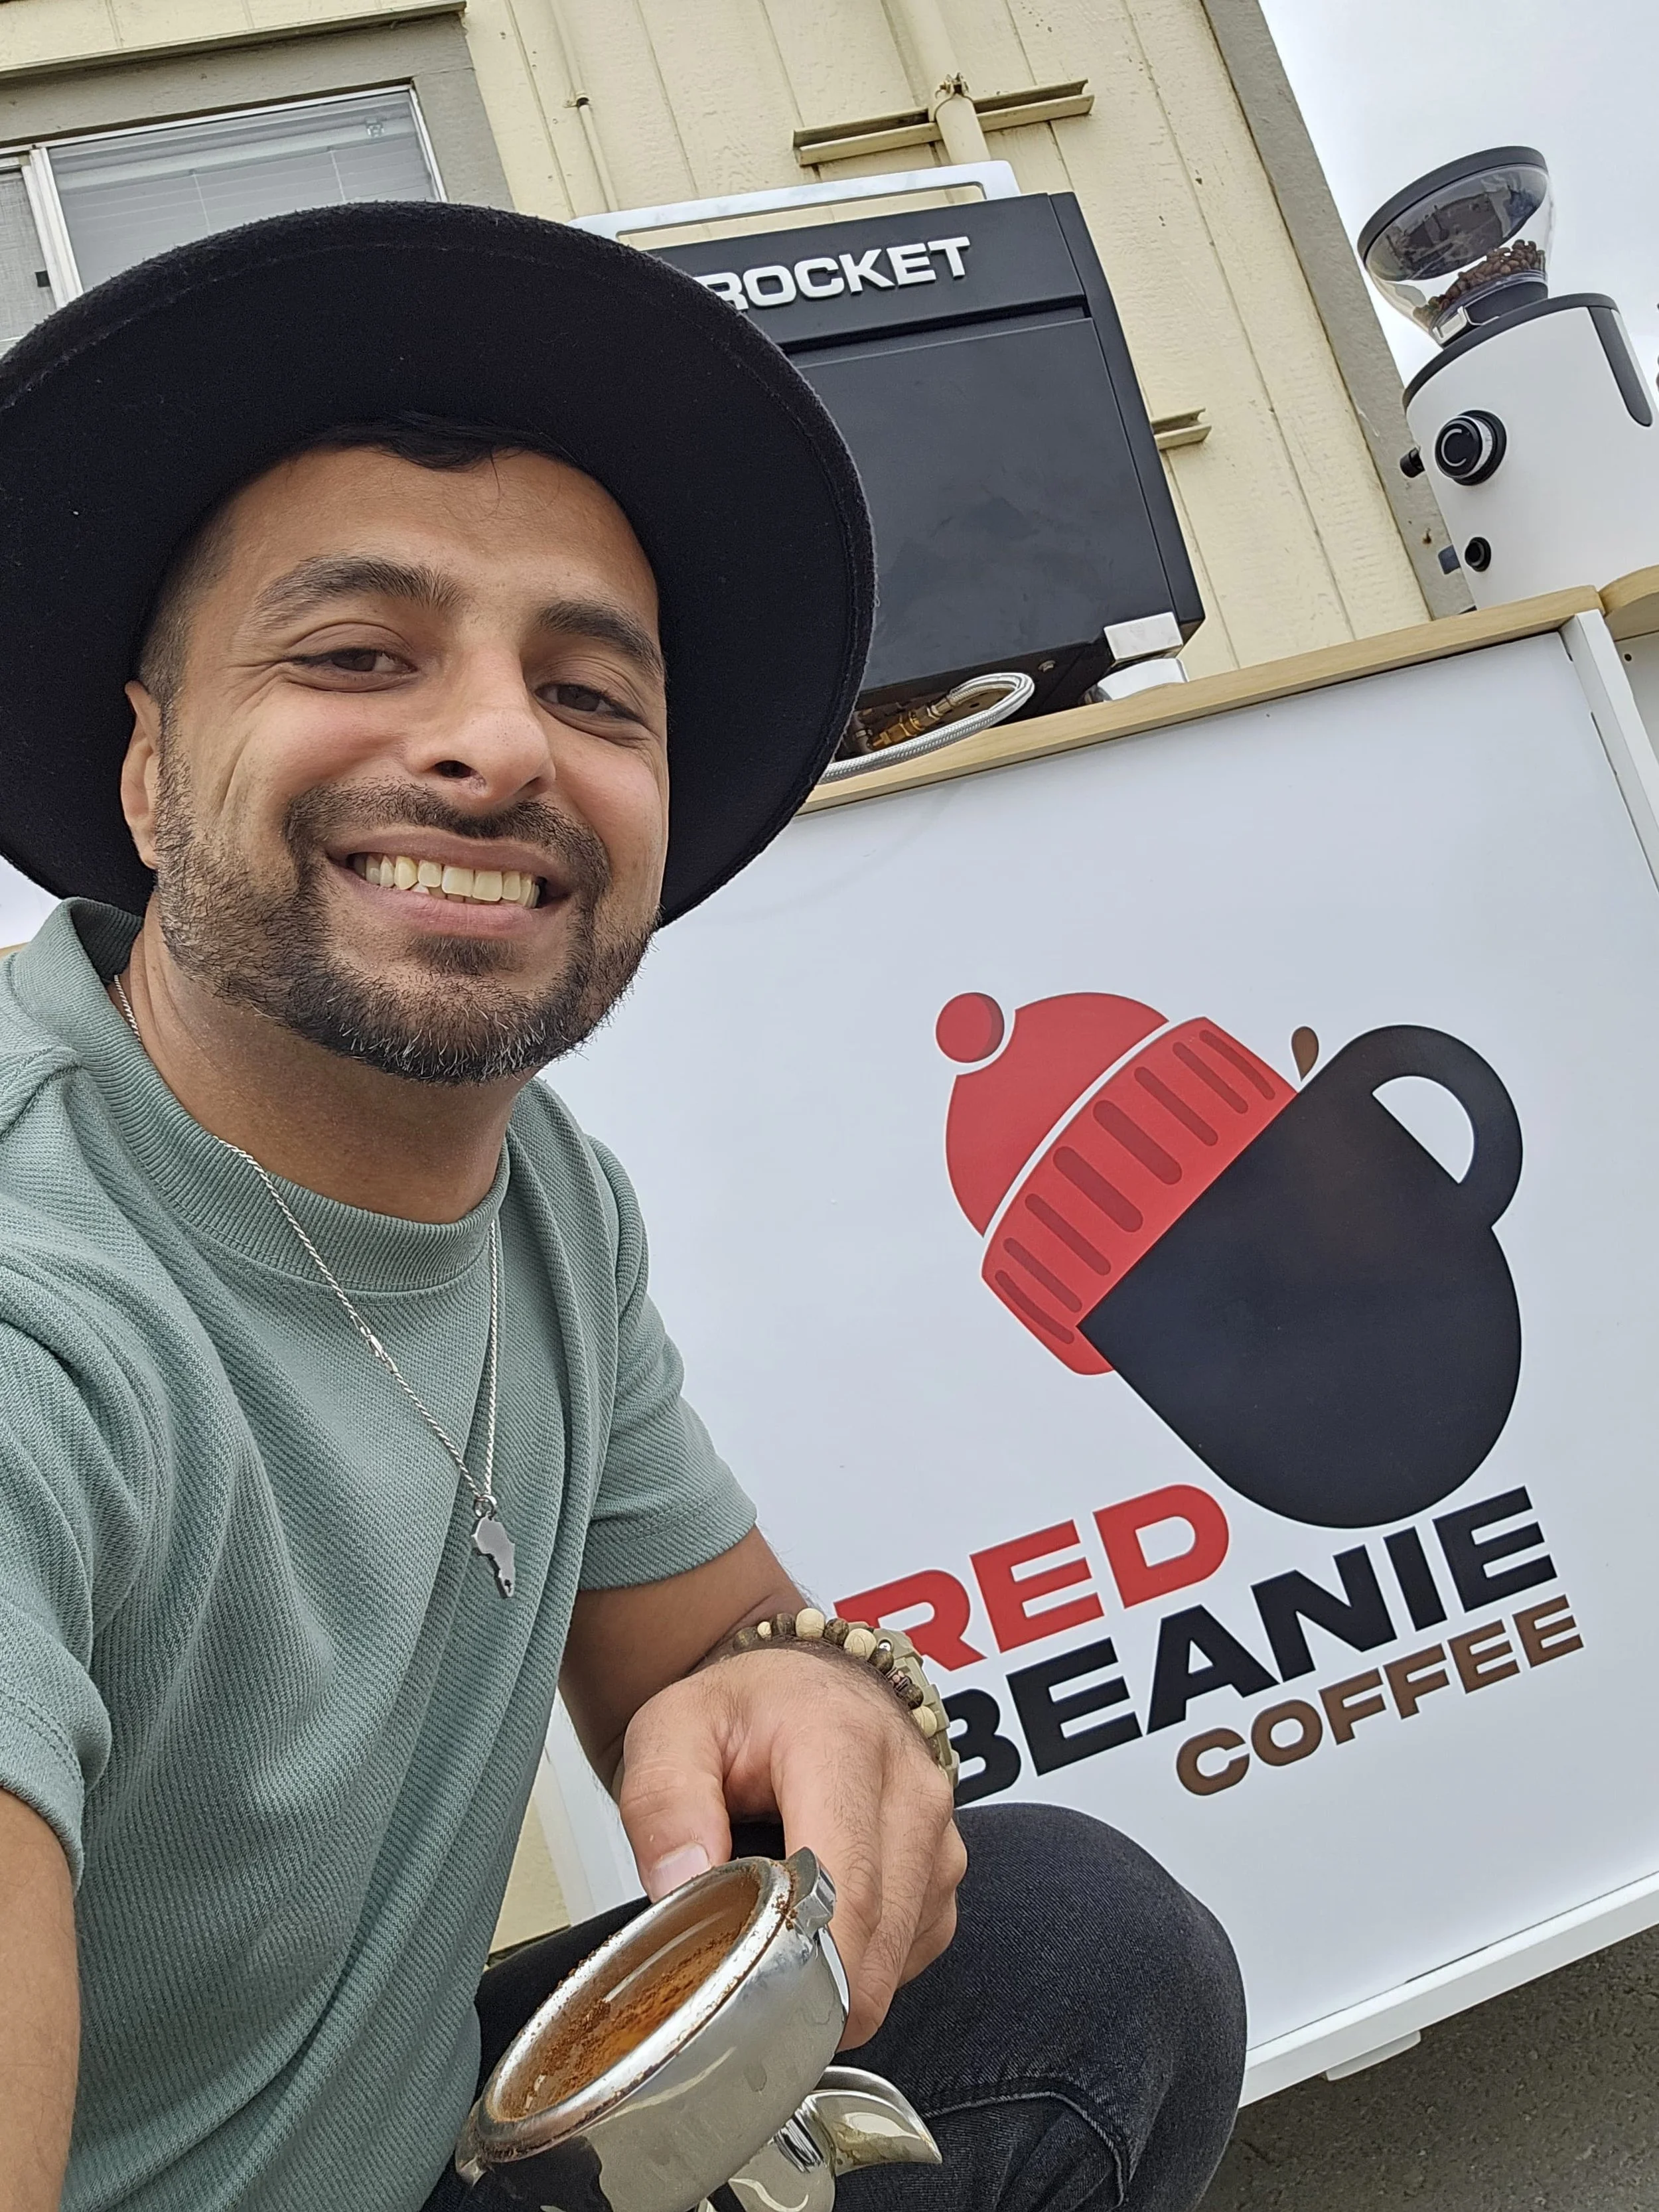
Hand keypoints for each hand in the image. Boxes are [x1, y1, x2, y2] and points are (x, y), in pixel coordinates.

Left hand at [615, 1647, 965, 2047]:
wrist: (803, 1686)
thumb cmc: (744, 1711)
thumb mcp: (670, 1731)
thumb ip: (664, 1804)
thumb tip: (684, 1888)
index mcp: (844, 1742)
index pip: (845, 1888)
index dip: (803, 1969)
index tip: (750, 2012)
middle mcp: (911, 1787)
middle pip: (875, 1940)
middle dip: (807, 1989)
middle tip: (739, 1993)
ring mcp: (940, 1834)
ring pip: (893, 1959)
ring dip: (834, 1973)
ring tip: (776, 1933)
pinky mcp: (947, 1873)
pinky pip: (909, 1955)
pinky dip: (860, 1962)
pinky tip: (817, 1923)